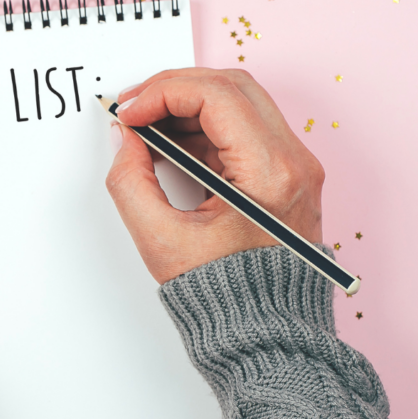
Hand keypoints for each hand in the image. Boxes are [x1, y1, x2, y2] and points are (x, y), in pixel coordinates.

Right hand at [106, 68, 324, 284]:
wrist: (264, 331)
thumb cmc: (224, 296)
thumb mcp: (160, 240)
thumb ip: (130, 182)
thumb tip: (125, 139)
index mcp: (271, 174)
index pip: (216, 96)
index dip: (162, 92)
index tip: (129, 111)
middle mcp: (294, 162)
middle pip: (231, 87)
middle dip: (174, 89)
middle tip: (134, 107)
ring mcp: (293, 166)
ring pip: (238, 103)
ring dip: (186, 106)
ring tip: (146, 127)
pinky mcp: (282, 174)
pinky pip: (240, 131)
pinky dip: (201, 128)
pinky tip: (169, 144)